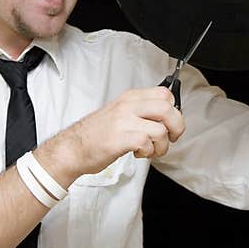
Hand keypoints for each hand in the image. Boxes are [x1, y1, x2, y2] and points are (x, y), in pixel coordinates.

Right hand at [38, 87, 185, 180]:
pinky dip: (148, 152)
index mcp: (130, 98)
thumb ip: (141, 111)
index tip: (170, 123)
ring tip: (151, 150)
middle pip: (167, 108)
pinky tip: (139, 153)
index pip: (164, 94)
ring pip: (161, 129)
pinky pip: (147, 143)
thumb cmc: (96, 134)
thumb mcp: (120, 113)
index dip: (174, 110)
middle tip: (171, 138)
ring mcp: (123, 121)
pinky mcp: (120, 139)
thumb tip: (167, 117)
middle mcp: (128, 106)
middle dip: (176, 126)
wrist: (72, 148)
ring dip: (162, 146)